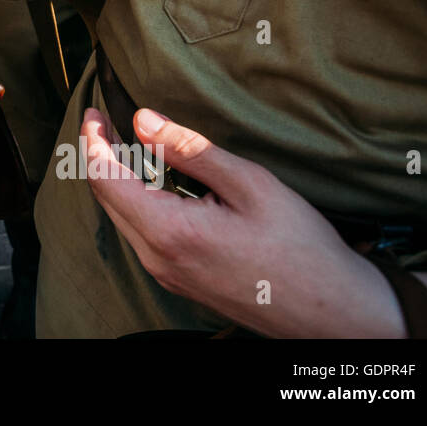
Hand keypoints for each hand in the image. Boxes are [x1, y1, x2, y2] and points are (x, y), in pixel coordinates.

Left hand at [82, 105, 426, 336]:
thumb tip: (143, 120)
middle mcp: (157, 258)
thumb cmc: (302, 250)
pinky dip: (138, 201)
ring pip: (122, 216)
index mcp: (169, 232)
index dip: (93, 140)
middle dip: (101, 155)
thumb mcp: (250, 185)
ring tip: (129, 145)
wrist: (333, 314)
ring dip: (119, 178)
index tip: (93, 111)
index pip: (104, 179)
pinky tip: (158, 182)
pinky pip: (142, 234)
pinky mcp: (178, 280)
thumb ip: (190, 150)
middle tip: (106, 121)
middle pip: (106, 198)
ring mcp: (166, 274)